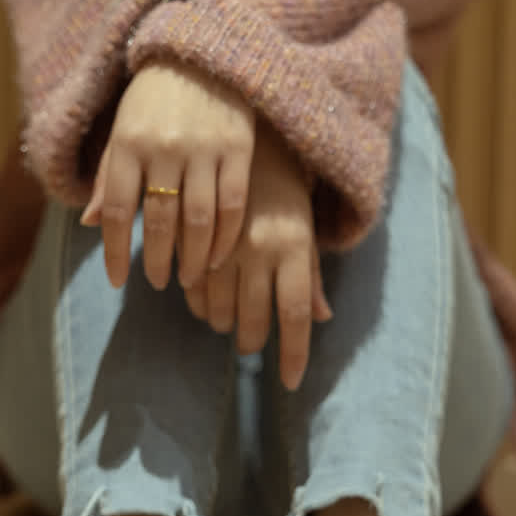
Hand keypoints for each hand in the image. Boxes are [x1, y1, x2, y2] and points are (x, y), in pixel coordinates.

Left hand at [80, 60, 255, 291]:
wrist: (199, 52)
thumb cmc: (151, 100)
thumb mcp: (121, 132)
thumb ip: (107, 177)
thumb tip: (89, 226)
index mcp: (126, 143)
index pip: (115, 210)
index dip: (115, 251)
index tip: (118, 281)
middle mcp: (163, 146)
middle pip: (158, 220)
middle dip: (157, 260)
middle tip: (158, 283)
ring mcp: (203, 147)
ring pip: (198, 219)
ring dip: (193, 257)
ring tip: (190, 277)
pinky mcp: (238, 146)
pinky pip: (233, 203)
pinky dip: (226, 236)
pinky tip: (219, 255)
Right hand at [181, 119, 332, 390]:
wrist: (246, 133)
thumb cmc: (284, 185)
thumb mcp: (304, 225)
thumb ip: (310, 273)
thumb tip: (322, 318)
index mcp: (294, 247)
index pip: (294, 316)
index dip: (292, 354)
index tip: (289, 382)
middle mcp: (261, 249)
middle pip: (252, 319)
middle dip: (250, 341)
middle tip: (248, 347)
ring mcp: (226, 243)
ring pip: (217, 306)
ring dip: (220, 322)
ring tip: (223, 323)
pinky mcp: (195, 234)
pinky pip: (192, 284)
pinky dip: (197, 300)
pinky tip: (200, 301)